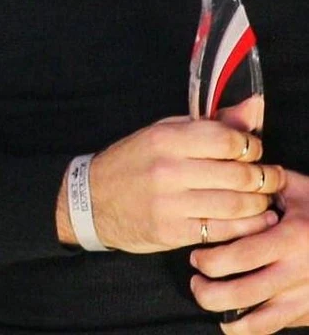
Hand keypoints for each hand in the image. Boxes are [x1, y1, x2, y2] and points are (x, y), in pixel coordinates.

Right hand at [56, 117, 279, 252]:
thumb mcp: (165, 132)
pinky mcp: (173, 233)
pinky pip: (224, 231)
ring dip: (261, 204)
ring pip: (237, 206)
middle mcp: (168, 170)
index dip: (252, 147)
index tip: (255, 151)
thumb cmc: (134, 161)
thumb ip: (213, 123)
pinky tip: (254, 220)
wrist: (93, 198)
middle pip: (238, 175)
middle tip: (273, 178)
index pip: (227, 141)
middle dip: (266, 178)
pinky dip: (248, 227)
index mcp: (165, 139)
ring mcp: (170, 204)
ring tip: (265, 199)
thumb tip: (255, 106)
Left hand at [191, 169, 308, 332]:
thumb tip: (221, 172)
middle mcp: (300, 270)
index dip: (212, 260)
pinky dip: (251, 328)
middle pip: (244, 292)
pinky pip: (277, 326)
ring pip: (260, 319)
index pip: (243, 255)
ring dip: (227, 314)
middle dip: (209, 291)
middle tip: (195, 280)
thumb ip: (261, 183)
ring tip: (207, 298)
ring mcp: (307, 295)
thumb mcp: (296, 188)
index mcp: (293, 237)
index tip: (194, 257)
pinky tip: (232, 322)